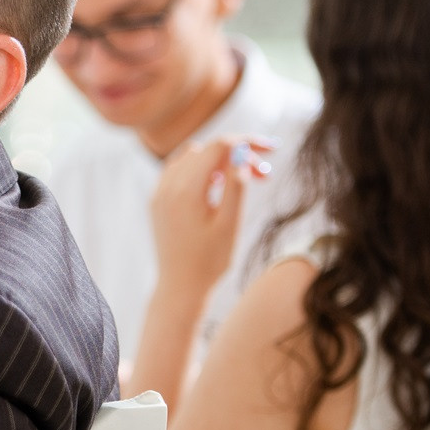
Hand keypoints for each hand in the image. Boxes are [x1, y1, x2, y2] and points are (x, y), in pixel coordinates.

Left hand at [150, 137, 268, 298]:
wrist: (180, 287)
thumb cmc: (209, 262)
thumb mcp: (229, 224)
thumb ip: (235, 187)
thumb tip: (241, 154)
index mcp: (185, 190)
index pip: (218, 147)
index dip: (247, 143)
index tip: (272, 149)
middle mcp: (167, 186)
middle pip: (206, 149)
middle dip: (237, 153)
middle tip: (264, 173)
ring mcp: (159, 192)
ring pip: (192, 156)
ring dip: (219, 160)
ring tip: (243, 179)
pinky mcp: (157, 201)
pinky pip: (179, 170)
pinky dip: (201, 169)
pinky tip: (218, 185)